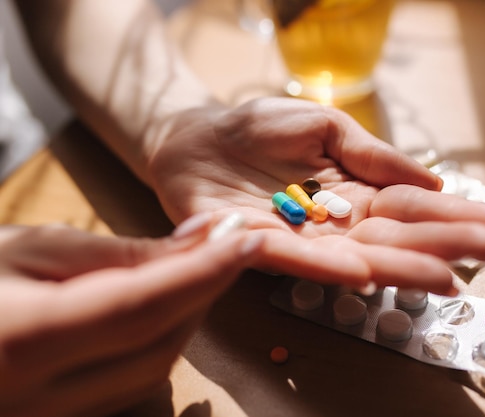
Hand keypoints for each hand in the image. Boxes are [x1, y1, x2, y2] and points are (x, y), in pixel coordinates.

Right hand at [0, 221, 262, 416]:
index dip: (204, 271)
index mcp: (21, 340)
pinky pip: (131, 386)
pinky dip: (161, 342)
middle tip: (228, 242)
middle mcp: (35, 398)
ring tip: (203, 266)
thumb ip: (120, 253)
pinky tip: (170, 305)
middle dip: (204, 290)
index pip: (142, 305)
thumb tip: (200, 240)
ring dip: (189, 315)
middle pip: (157, 343)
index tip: (246, 238)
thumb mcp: (32, 247)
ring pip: (152, 370)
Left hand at [146, 97, 484, 293]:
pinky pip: (297, 258)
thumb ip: (375, 156)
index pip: (414, 211)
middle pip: (395, 240)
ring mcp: (302, 240)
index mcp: (357, 195)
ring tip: (447, 276)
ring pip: (357, 258)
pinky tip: (365, 273)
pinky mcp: (258, 245)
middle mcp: (336, 225)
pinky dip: (330, 267)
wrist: (199, 137)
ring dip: (402, 268)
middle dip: (445, 247)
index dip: (457, 218)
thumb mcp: (327, 128)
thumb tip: (434, 184)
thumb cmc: (261, 128)